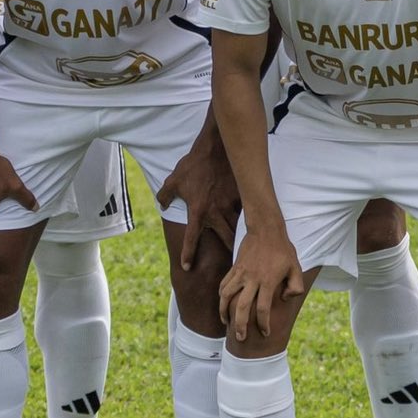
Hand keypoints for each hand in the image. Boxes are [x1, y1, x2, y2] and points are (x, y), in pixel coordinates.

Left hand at [156, 137, 239, 270]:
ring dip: (241, 241)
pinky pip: (245, 213)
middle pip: (225, 241)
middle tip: (231, 268)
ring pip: (239, 229)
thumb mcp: (174, 179)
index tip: (187, 267)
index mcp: (197, 211)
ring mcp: (230, 206)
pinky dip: (249, 221)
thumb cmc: (194, 164)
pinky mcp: (241, 197)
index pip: (191, 239)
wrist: (216, 149)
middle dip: (229, 255)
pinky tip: (255, 228)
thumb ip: (165, 194)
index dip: (188, 254)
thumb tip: (161, 204)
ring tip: (247, 254)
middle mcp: (215, 213)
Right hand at [219, 224, 305, 342]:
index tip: (265, 333)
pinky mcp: (234, 267)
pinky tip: (223, 304)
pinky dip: (221, 296)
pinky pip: (224, 284)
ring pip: (227, 296)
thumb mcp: (296, 267)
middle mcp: (253, 279)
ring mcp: (241, 273)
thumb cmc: (283, 250)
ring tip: (226, 323)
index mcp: (268, 281)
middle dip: (240, 325)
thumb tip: (284, 299)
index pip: (263, 309)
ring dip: (224, 312)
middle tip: (240, 338)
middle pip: (242, 307)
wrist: (266, 229)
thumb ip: (295, 286)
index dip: (263, 324)